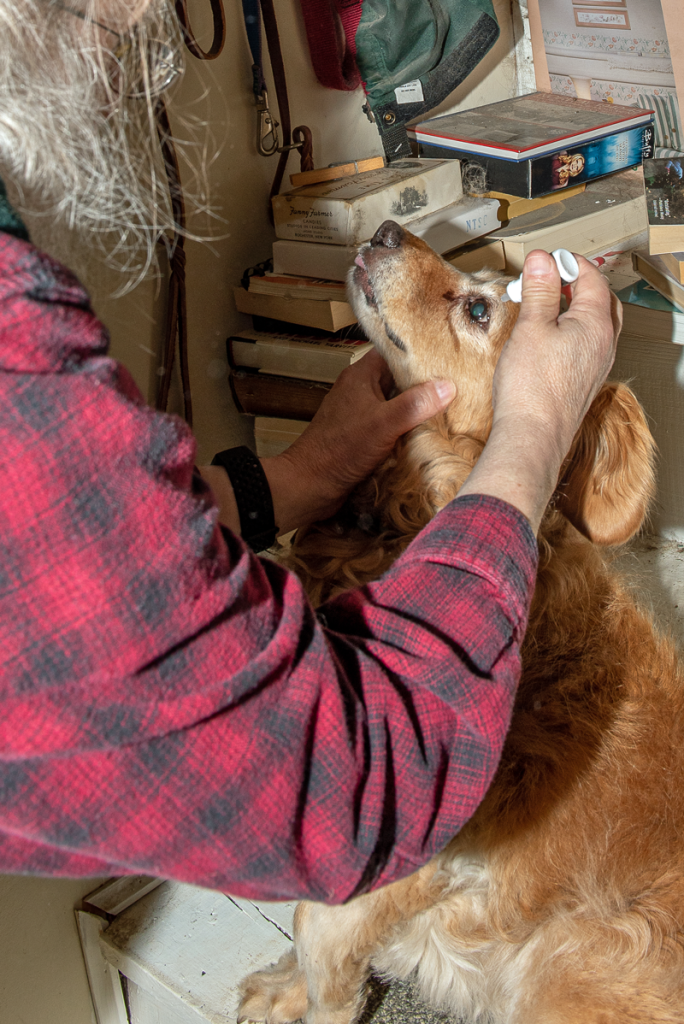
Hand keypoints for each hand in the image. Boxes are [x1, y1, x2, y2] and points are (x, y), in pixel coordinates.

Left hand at [261, 348, 454, 531]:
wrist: (310, 485)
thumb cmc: (341, 449)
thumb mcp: (384, 423)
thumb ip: (415, 404)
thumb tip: (448, 386)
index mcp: (361, 376)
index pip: (394, 351)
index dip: (420, 352)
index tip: (449, 357)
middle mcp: (360, 390)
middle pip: (398, 378)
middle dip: (425, 383)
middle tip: (458, 385)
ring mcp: (360, 413)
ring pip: (395, 403)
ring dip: (417, 409)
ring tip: (451, 409)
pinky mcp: (361, 435)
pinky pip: (390, 425)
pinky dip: (406, 428)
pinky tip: (428, 434)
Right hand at [459, 250, 619, 531]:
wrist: (534, 435)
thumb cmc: (532, 387)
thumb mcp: (531, 327)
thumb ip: (540, 291)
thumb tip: (543, 260)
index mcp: (596, 325)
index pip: (592, 280)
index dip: (571, 263)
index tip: (549, 259)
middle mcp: (604, 345)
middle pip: (603, 302)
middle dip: (580, 284)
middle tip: (553, 278)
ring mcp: (598, 366)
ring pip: (597, 325)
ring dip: (577, 309)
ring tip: (548, 305)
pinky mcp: (586, 383)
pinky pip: (588, 346)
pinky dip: (574, 331)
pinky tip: (551, 338)